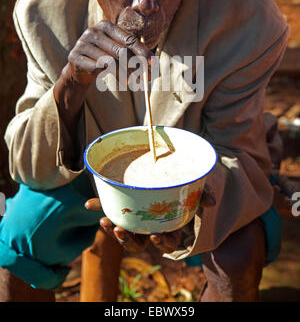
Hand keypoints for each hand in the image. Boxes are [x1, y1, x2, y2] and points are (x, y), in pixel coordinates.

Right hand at [65, 20, 153, 85]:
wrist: (79, 67)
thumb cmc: (104, 56)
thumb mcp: (118, 50)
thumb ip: (133, 52)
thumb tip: (152, 63)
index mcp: (106, 26)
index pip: (129, 40)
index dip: (142, 52)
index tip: (152, 64)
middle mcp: (93, 31)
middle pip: (120, 50)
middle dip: (134, 65)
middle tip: (144, 77)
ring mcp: (82, 43)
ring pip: (109, 61)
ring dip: (124, 73)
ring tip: (131, 81)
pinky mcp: (75, 57)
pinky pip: (97, 68)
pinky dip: (110, 76)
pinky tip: (120, 81)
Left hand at [85, 185, 214, 253]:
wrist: (172, 175)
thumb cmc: (185, 188)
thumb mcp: (196, 190)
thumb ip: (204, 194)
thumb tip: (212, 201)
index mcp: (170, 227)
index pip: (167, 242)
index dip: (162, 242)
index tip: (157, 235)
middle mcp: (151, 228)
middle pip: (140, 243)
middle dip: (128, 241)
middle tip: (121, 230)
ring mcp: (136, 220)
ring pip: (124, 232)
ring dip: (113, 229)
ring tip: (104, 221)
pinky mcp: (124, 207)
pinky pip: (111, 211)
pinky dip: (100, 207)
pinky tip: (89, 204)